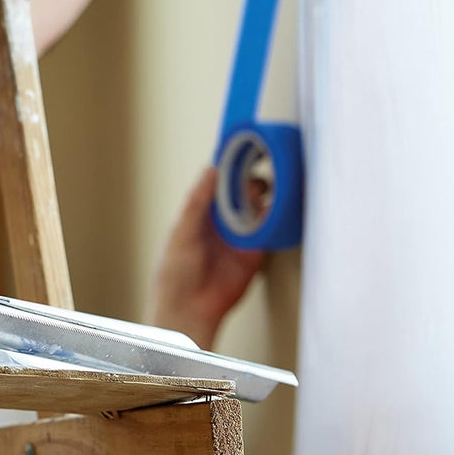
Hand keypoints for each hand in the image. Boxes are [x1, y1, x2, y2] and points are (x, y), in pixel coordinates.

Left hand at [151, 166, 263, 348]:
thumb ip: (197, 203)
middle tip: (265, 161)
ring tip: (271, 185)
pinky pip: (269, 230)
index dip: (231, 163)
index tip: (245, 144)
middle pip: (243, 189)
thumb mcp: (182, 233)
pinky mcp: (256, 251)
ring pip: (259, 206)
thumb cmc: (175, 273)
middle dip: (254, 174)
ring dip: (267, 194)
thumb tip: (211, 170)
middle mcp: (222, 219)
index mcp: (201, 210)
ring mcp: (240, 234)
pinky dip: (275, 218)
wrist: (190, 310)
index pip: (219, 180)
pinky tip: (279, 209)